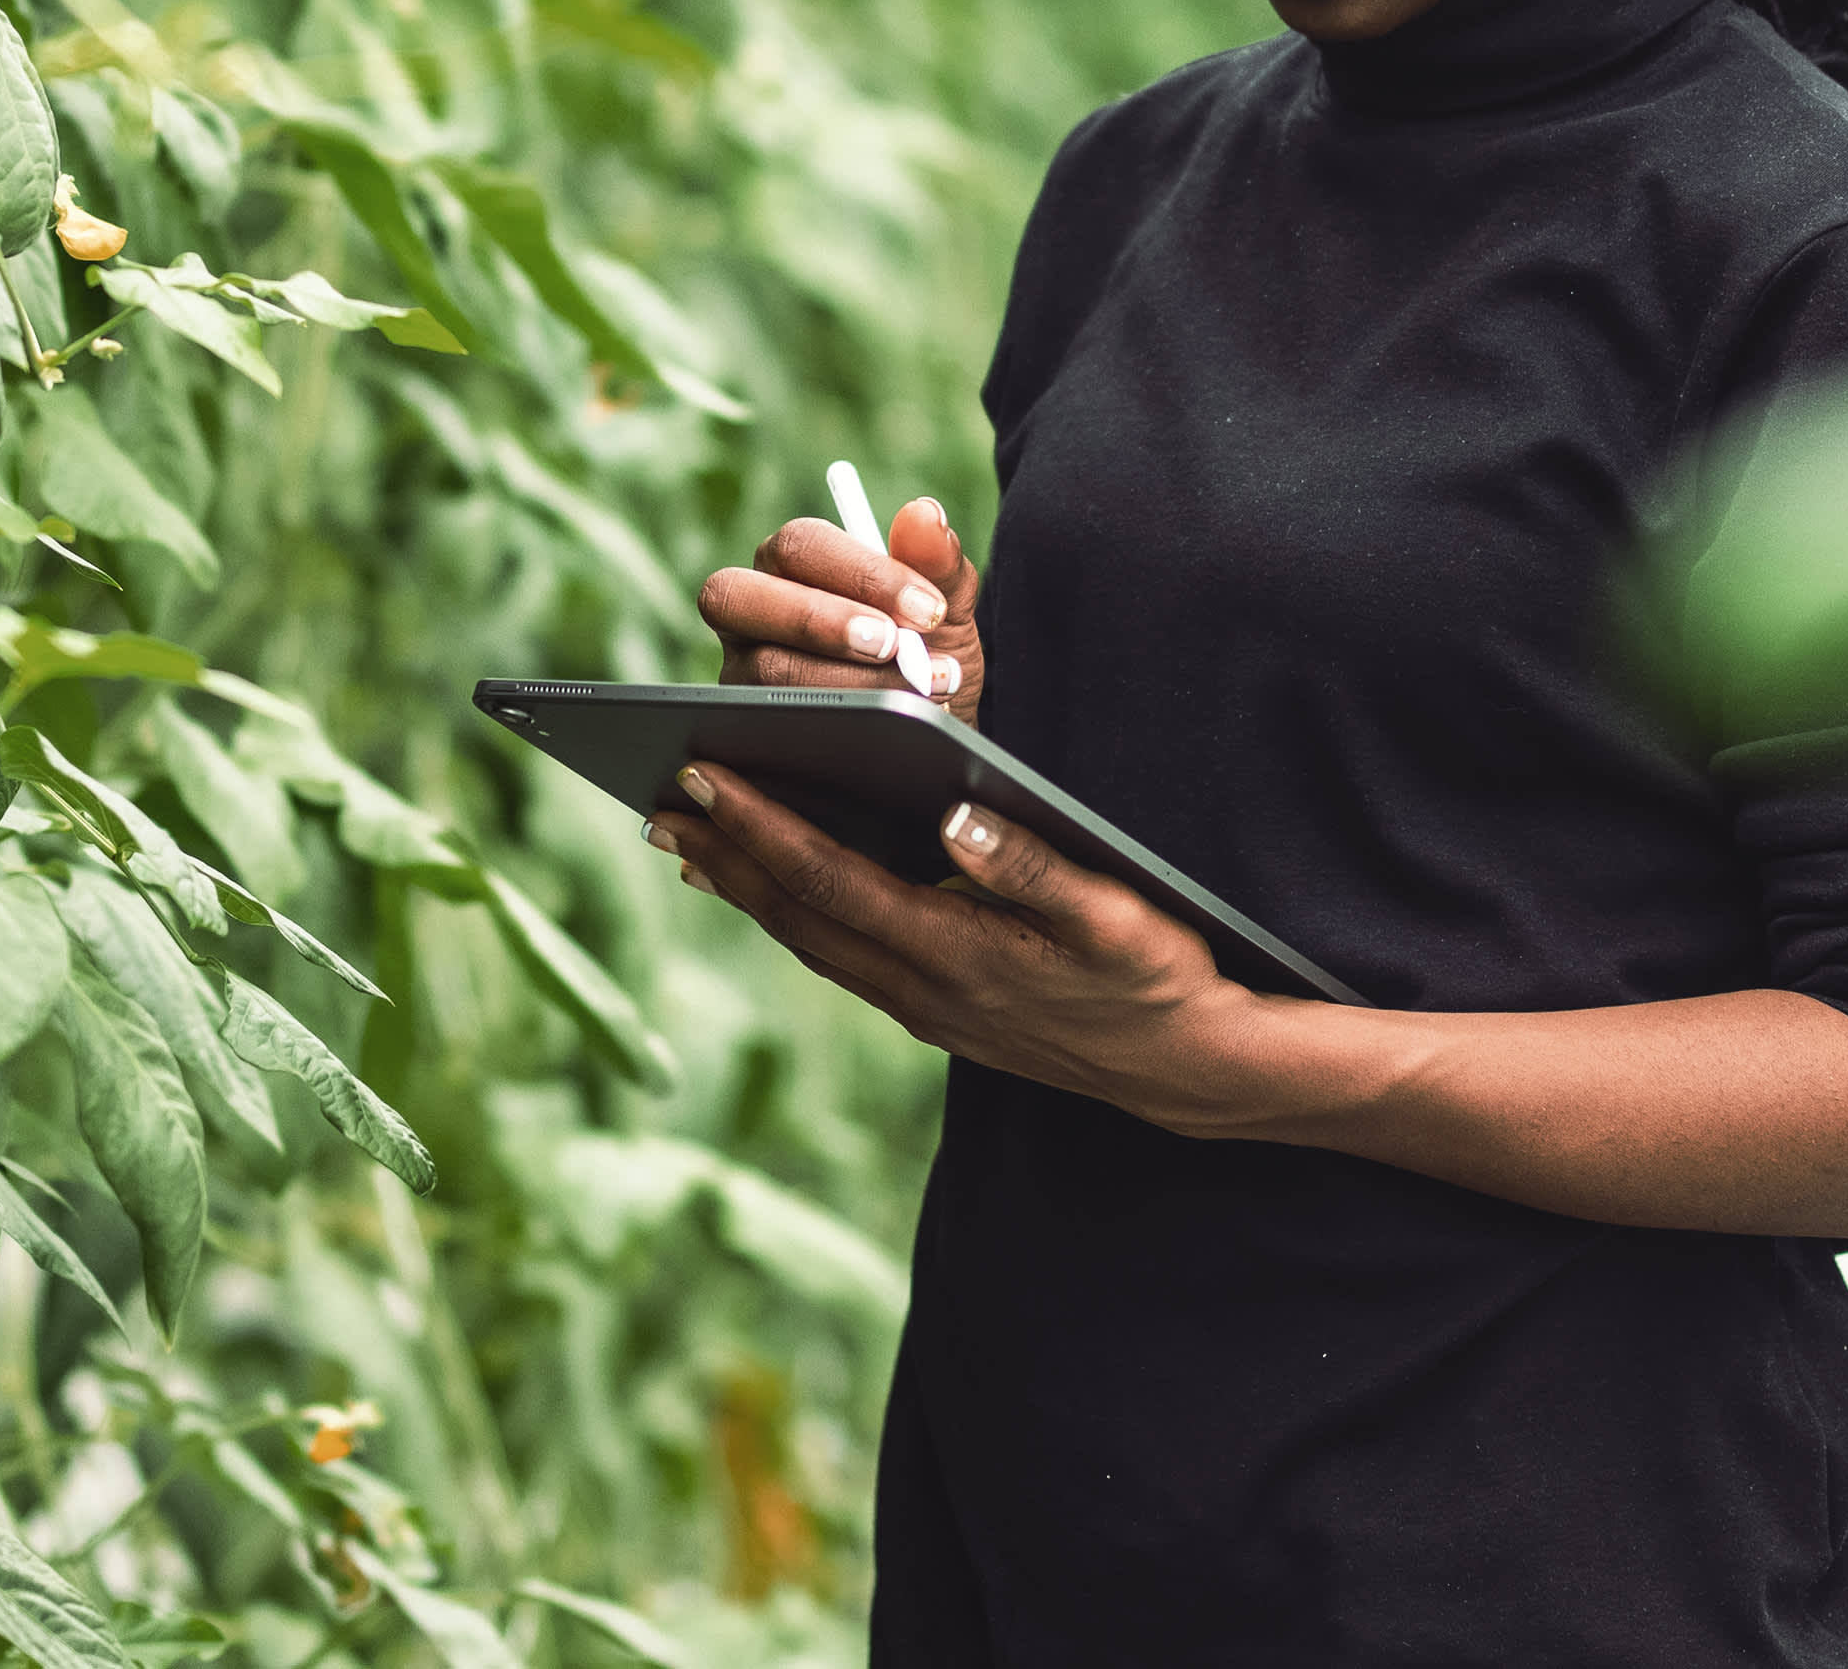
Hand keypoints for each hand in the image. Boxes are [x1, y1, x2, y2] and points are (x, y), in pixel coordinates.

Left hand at [650, 762, 1269, 1130]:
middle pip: (799, 915)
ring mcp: (926, 1007)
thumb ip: (1032, 864)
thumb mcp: (1115, 914)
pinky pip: (840, 955)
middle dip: (726, 854)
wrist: (1188, 1068)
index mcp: (958, 954)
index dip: (763, 829)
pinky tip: (771, 886)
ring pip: (811, 940)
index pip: (834, 881)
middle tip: (659, 799)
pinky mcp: (937, 1010)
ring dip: (747, 886)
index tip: (705, 778)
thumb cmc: (1159, 975)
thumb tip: (953, 811)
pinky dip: (791, 913)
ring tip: (690, 837)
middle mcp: (925, 989)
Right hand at [696, 497, 984, 720]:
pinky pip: (770, 727)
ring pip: (764, 670)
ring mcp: (739, 673)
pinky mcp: (746, 728)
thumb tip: (925, 513)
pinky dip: (836, 727)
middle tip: (893, 646)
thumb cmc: (926, 655)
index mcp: (791, 565)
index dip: (863, 574)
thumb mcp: (943, 611)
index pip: (801, 545)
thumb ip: (938, 563)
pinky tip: (888, 733)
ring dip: (849, 682)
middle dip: (822, 621)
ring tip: (916, 695)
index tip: (929, 609)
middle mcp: (750, 612)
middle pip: (739, 595)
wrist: (928, 737)